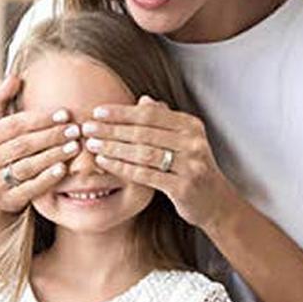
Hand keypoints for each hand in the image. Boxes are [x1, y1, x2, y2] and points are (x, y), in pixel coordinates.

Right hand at [0, 75, 80, 215]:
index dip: (42, 118)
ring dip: (53, 155)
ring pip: (27, 166)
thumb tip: (14, 77)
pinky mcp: (6, 199)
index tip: (65, 114)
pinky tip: (63, 169)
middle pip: (23, 145)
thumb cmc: (2, 150)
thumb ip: (2, 100)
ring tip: (75, 147)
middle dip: (52, 136)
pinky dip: (47, 178)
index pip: (16, 124)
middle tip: (76, 130)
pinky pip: (29, 188)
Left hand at [81, 96, 237, 229]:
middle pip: (144, 132)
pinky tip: (105, 162)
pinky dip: (122, 167)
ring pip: (143, 152)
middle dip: (112, 129)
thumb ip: (163, 120)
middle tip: (88, 127)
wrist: (215, 201)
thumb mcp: (182, 141)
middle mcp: (193, 142)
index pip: (150, 114)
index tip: (98, 111)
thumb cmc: (191, 168)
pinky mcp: (183, 187)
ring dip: (114, 147)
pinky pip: (146, 175)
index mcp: (191, 126)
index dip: (122, 112)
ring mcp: (190, 165)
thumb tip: (143, 99)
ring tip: (93, 144)